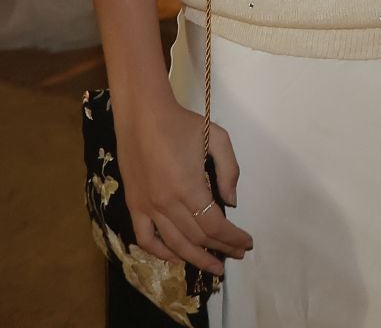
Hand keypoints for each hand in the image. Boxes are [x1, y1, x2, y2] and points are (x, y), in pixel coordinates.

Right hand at [114, 89, 251, 273]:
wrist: (143, 115)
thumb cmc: (182, 124)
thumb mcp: (217, 139)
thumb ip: (229, 171)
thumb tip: (231, 202)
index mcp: (189, 188)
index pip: (215, 225)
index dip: (233, 238)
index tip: (247, 244)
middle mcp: (167, 203)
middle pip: (198, 238)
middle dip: (221, 249)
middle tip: (237, 255)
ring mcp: (147, 207)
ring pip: (174, 244)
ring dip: (196, 258)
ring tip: (213, 266)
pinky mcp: (133, 205)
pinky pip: (145, 238)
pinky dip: (161, 252)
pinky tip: (176, 256)